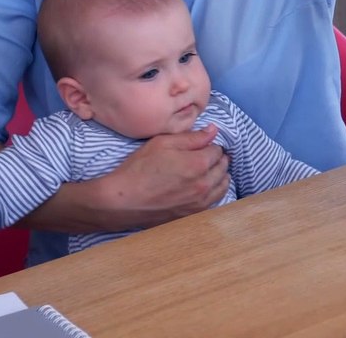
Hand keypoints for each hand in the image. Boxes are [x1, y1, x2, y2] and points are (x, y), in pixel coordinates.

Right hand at [98, 123, 229, 228]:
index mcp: (197, 164)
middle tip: (207, 154)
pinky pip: (215, 200)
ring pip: (223, 184)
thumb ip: (191, 137)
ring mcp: (200, 202)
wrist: (123, 200)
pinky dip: (216, 190)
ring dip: (220, 174)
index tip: (203, 145)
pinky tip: (207, 186)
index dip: (210, 145)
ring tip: (209, 169)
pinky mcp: (193, 214)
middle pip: (223, 166)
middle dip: (217, 158)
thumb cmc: (139, 169)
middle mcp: (203, 184)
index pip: (217, 150)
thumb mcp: (162, 143)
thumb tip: (213, 131)